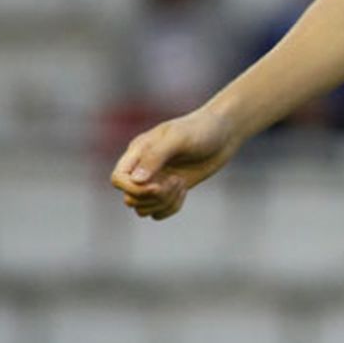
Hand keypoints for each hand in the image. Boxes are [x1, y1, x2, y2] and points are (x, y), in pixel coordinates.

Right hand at [107, 109, 239, 220]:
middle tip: (176, 181)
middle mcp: (143, 168)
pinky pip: (158, 212)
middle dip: (153, 197)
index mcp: (139, 152)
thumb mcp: (179, 138)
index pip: (118, 179)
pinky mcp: (170, 190)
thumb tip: (136, 181)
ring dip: (163, 202)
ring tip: (180, 184)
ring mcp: (157, 181)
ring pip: (143, 208)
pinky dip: (171, 207)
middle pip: (130, 198)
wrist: (225, 132)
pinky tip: (184, 190)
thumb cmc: (202, 129)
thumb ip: (155, 157)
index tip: (157, 185)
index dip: (132, 189)